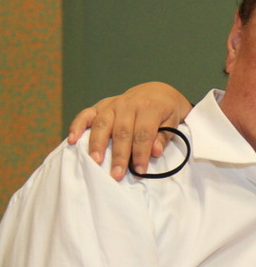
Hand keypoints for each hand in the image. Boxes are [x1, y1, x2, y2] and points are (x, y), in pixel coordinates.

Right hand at [67, 82, 192, 179]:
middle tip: (116, 174)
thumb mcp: (172, 122)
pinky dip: (77, 126)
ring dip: (97, 144)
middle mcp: (128, 104)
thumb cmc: (165, 111)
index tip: (139, 171)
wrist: (156, 92)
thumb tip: (155, 152)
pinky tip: (72, 140)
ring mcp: (113, 104)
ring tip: (95, 162)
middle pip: (122, 131)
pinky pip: (86, 114)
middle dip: (119, 155)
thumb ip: (163, 137)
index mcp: (149, 107)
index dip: (140, 153)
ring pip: (102, 124)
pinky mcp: (100, 105)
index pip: (143, 134)